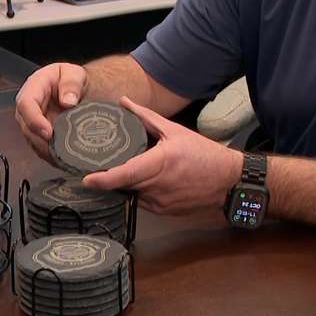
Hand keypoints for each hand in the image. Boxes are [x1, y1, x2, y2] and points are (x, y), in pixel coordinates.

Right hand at [14, 62, 86, 162]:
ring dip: (47, 151)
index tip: (48, 132)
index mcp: (33, 88)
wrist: (76, 89)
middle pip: (27, 128)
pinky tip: (64, 158)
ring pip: (33, 141)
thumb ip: (71, 84)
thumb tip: (68, 101)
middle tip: (60, 150)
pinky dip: (51, 156)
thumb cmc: (71, 79)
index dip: (35, 120)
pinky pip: (41, 149)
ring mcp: (32, 123)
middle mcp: (28, 107)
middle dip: (42, 141)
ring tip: (64, 156)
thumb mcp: (74, 73)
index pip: (26, 104)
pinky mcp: (38, 135)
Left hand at [83, 97, 242, 215]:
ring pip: (132, 195)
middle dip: (110, 178)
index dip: (102, 179)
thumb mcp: (175, 131)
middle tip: (97, 166)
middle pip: (123, 186)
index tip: (86, 179)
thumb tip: (124, 102)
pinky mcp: (165, 212)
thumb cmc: (204, 154)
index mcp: (159, 164)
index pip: (124, 175)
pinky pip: (143, 202)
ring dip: (126, 185)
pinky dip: (139, 192)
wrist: (229, 182)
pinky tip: (143, 181)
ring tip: (122, 171)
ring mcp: (161, 203)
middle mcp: (158, 187)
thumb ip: (146, 117)